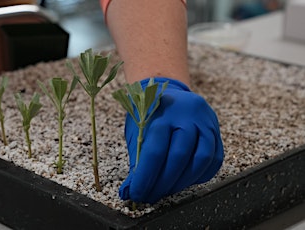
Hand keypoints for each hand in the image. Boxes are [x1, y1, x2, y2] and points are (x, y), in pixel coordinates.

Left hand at [119, 77, 223, 203]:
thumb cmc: (149, 114)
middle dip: (164, 183)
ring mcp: (205, 121)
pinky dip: (201, 175)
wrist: (167, 90)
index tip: (138, 194)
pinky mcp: (217, 129)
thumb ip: (136, 162)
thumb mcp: (136, 132)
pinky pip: (215, 158)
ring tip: (167, 191)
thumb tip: (130, 192)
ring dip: (184, 182)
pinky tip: (185, 181)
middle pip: (179, 156)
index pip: (155, 151)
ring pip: (202, 158)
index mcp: (161, 113)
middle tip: (152, 196)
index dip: (146, 178)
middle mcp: (186, 115)